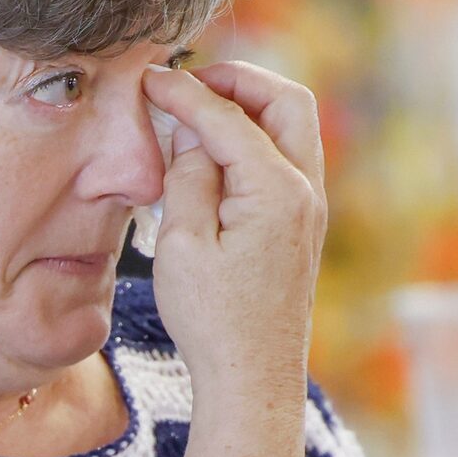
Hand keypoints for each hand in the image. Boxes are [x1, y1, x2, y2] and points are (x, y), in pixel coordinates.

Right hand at [139, 61, 328, 407]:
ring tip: (197, 113)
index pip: (227, 118)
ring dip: (248, 107)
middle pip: (285, 101)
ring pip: (292, 126)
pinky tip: (213, 153)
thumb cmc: (213, 320)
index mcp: (275, 190)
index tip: (147, 79)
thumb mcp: (183, 246)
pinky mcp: (301, 224)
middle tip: (189, 83)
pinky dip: (254, 138)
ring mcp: (310, 206)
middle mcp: (305, 189)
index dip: (183, 92)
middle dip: (236, 81)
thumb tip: (190, 134)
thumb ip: (188, 177)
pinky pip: (286, 157)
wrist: (252, 377)